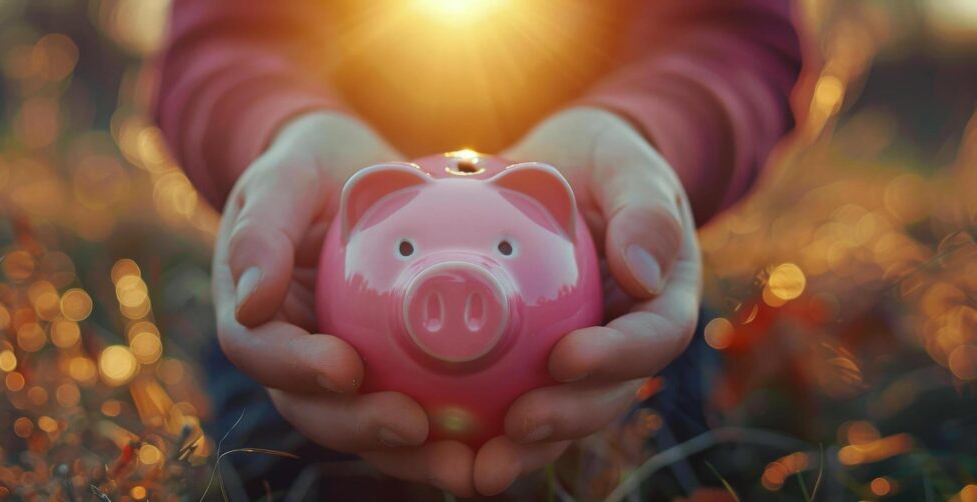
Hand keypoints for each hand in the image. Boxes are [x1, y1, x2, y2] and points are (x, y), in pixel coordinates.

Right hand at [212, 112, 476, 495]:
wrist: (353, 172)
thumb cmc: (312, 165)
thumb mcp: (285, 174)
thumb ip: (262, 228)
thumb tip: (250, 302)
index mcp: (254, 311)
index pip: (262, 351)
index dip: (297, 369)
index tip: (347, 368)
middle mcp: (291, 350)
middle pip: (313, 407)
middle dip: (359, 427)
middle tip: (414, 428)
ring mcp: (336, 365)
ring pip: (362, 423)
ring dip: (407, 453)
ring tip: (462, 464)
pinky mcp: (384, 369)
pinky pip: (409, 405)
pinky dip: (443, 433)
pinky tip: (489, 442)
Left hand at [474, 108, 702, 494]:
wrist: (559, 168)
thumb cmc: (599, 158)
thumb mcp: (625, 161)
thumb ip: (643, 205)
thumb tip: (642, 273)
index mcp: (662, 297)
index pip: (654, 337)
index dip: (617, 358)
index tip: (566, 358)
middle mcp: (626, 338)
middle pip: (608, 393)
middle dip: (567, 419)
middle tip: (518, 426)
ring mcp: (581, 354)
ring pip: (562, 411)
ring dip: (525, 446)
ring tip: (480, 466)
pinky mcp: (534, 361)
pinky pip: (513, 396)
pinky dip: (483, 426)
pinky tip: (442, 443)